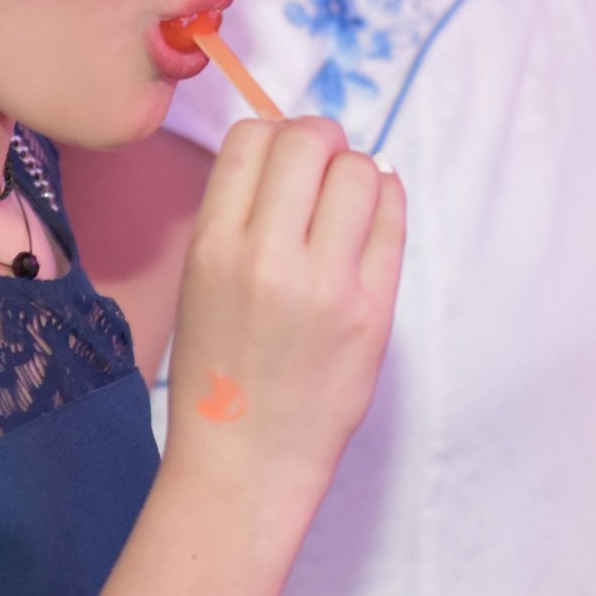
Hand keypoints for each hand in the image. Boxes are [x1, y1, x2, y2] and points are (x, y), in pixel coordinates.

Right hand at [159, 116, 403, 522]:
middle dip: (322, 141)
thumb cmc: (222, 368)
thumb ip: (241, 216)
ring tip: (347, 202)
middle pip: (310, 140)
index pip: (252, 137)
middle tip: (323, 169)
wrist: (245, 460)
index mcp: (212, 246)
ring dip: (357, 172)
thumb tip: (296, 146)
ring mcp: (326, 285)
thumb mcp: (202, 281)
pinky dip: (387, 203)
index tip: (285, 160)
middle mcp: (267, 257)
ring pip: (360, 171)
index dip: (274, 135)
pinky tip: (374, 217)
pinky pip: (392, 221)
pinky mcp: (372, 312)